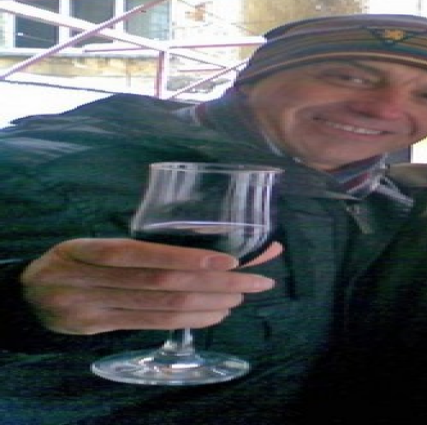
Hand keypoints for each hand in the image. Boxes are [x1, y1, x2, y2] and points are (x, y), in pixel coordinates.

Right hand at [20, 238, 276, 335]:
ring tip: (241, 295)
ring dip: (209, 303)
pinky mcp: (100, 329)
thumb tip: (207, 242)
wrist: (26, 296)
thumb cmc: (73, 261)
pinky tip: (216, 313)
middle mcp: (88, 281)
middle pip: (162, 284)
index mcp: (87, 249)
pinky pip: (152, 325)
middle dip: (215, 283)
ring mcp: (94, 309)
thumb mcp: (92, 244)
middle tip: (254, 279)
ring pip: (162, 308)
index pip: (142, 255)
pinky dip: (190, 319)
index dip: (187, 260)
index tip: (228, 260)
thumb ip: (139, 246)